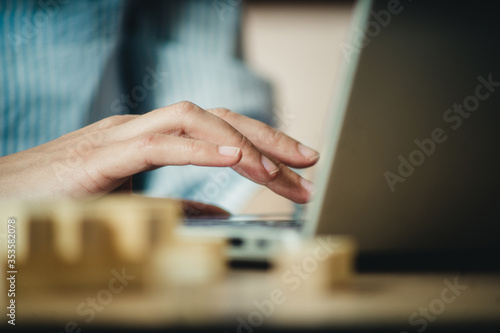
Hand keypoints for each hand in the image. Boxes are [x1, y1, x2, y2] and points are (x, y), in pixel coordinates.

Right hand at [0, 101, 318, 202]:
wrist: (2, 199)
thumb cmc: (64, 200)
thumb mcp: (136, 203)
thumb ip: (179, 203)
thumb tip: (223, 210)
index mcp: (152, 138)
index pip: (221, 131)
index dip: (264, 147)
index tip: (298, 172)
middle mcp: (143, 128)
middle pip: (219, 117)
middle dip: (269, 137)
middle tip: (310, 162)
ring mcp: (122, 134)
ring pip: (195, 119)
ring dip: (243, 142)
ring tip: (280, 171)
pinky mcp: (103, 154)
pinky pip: (160, 143)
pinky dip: (201, 148)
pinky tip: (237, 159)